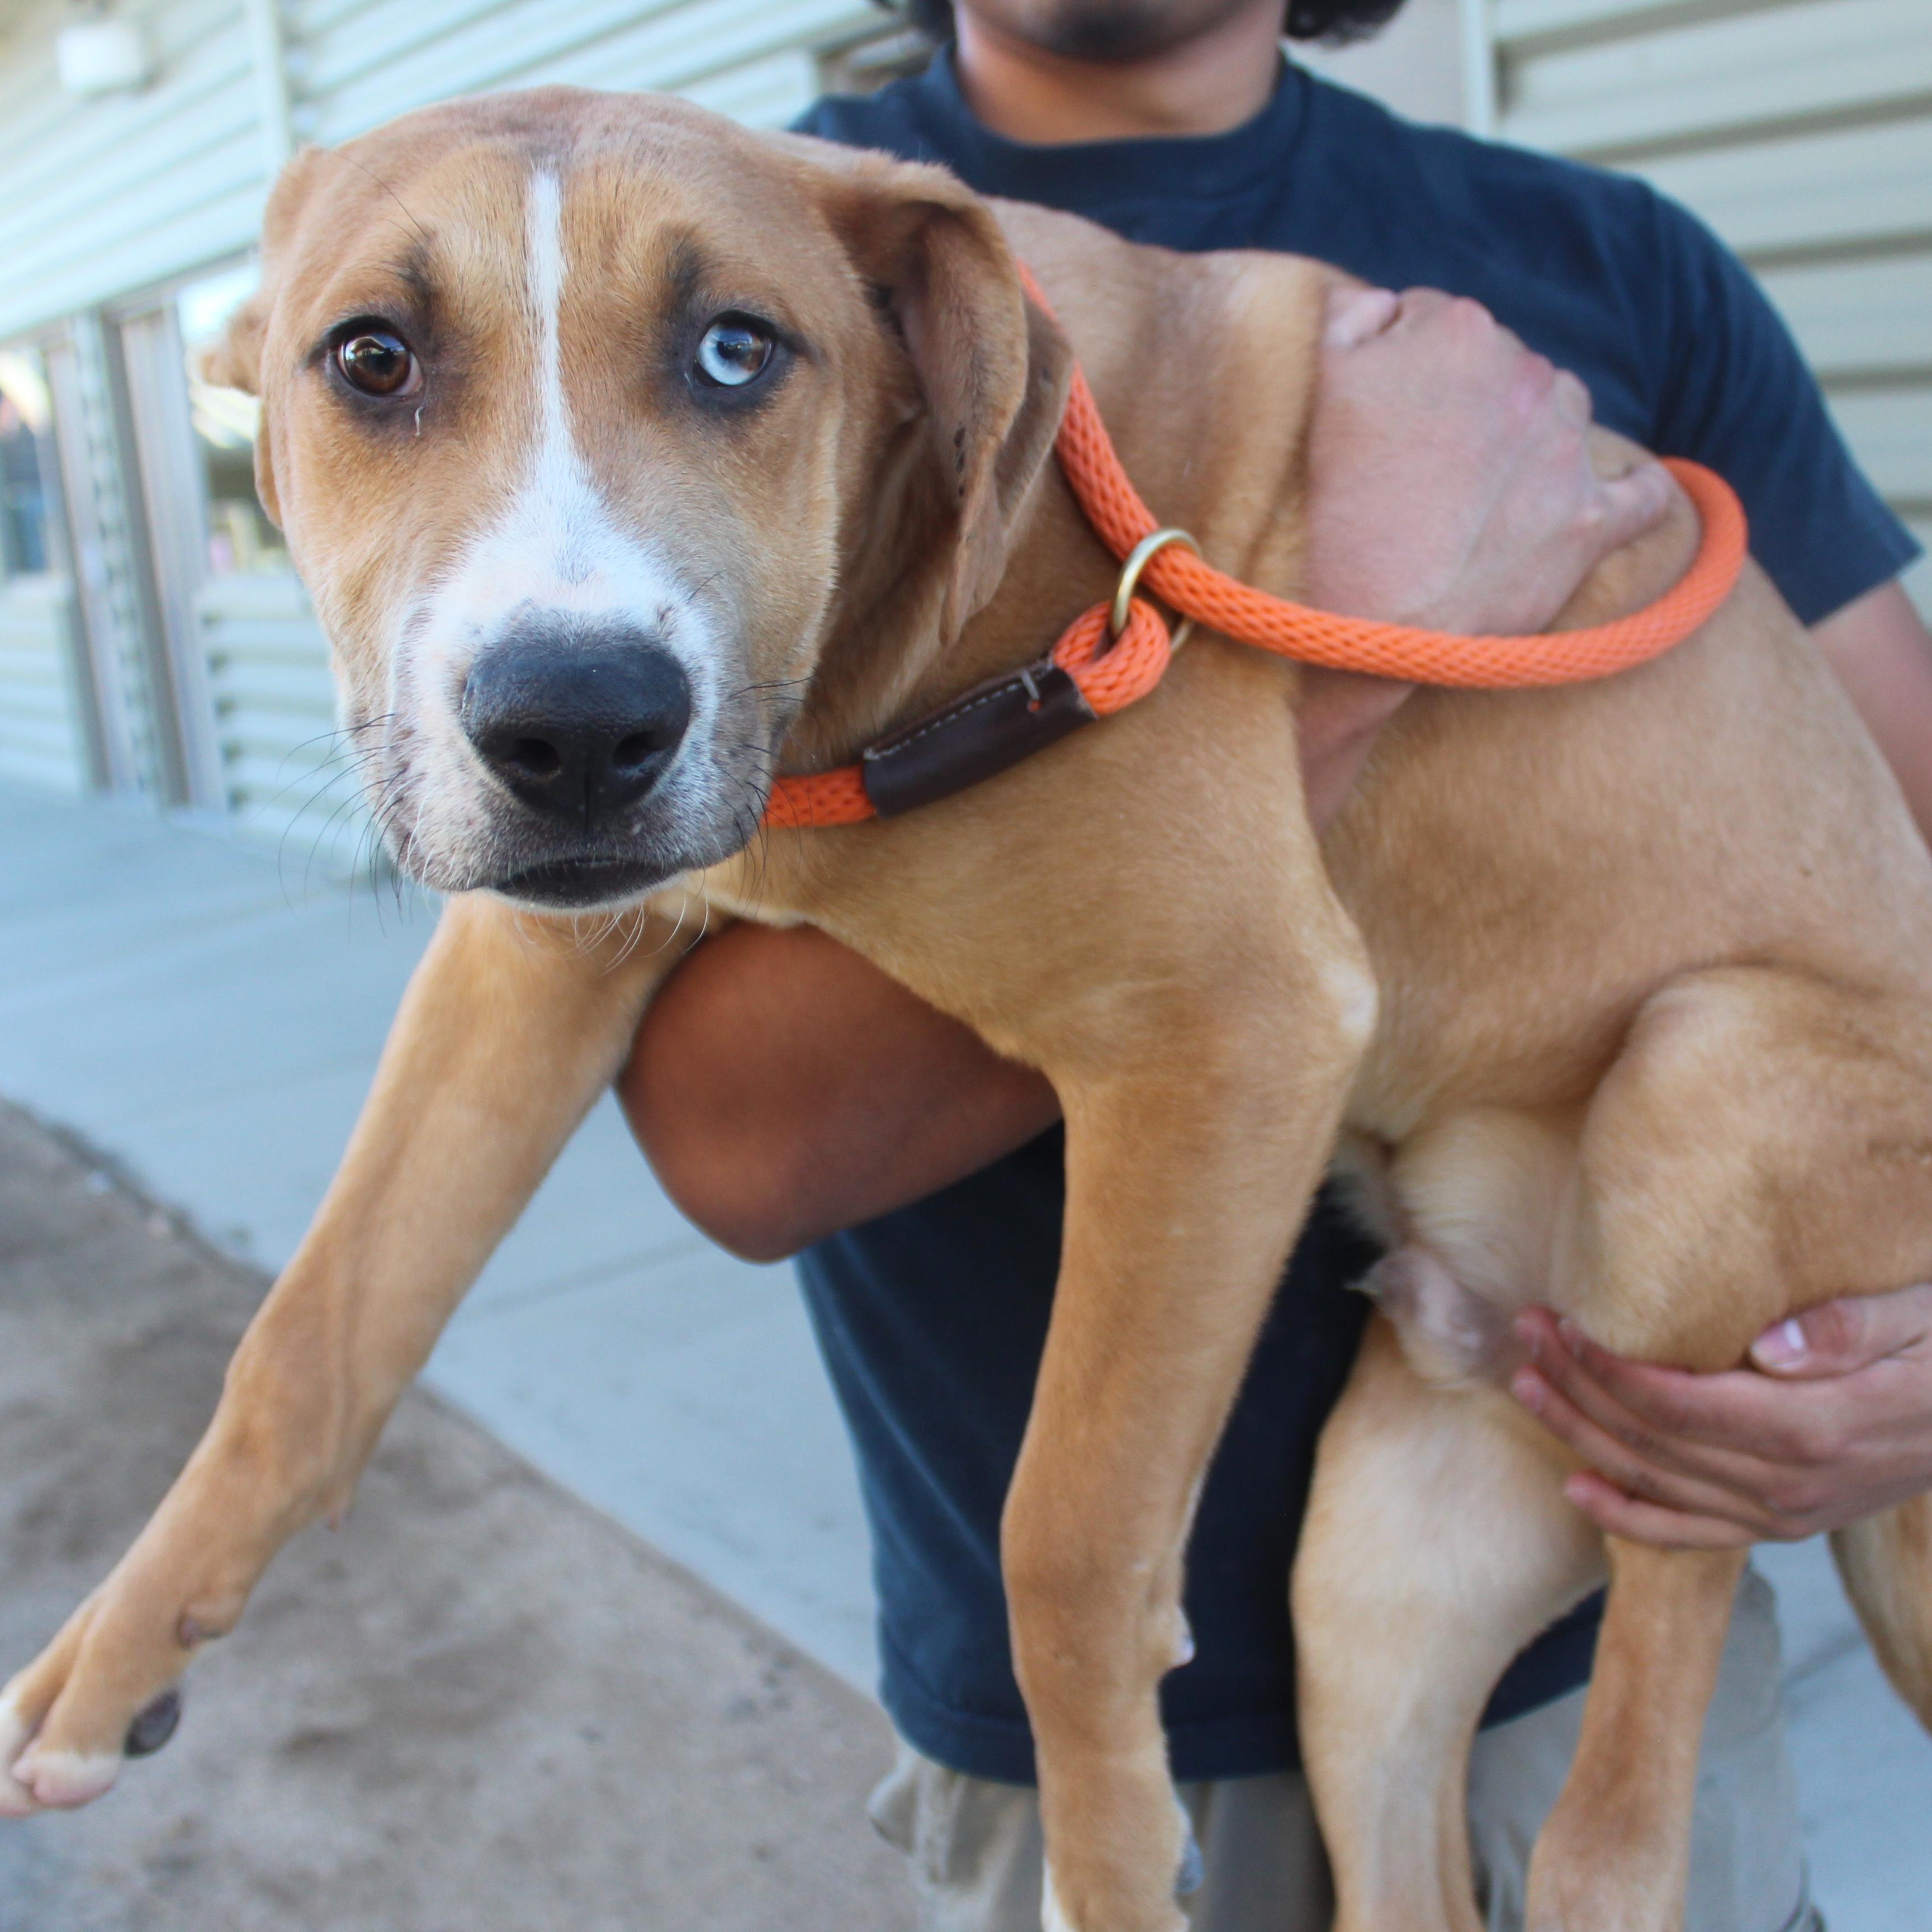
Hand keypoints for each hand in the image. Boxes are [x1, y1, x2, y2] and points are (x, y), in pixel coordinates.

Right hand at [1294, 286, 1672, 823]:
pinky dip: (1640, 492)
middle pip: (1501, 367)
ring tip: (1482, 491)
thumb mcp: (1314, 383)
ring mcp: (1564, 449)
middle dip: (1466, 403)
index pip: (1435, 322)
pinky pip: (1644, 494)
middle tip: (1416, 468)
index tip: (1380, 419)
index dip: (1401, 369)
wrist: (1364, 620)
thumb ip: (1351, 317)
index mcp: (1455, 329)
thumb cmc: (1328, 505)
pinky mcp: (1588, 521)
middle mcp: (1524, 374)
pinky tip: (1629, 493)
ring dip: (1531, 437)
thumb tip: (1387, 304)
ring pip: (1561, 413)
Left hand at [1509, 1290, 1931, 1548]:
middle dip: (1576, 1384)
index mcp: (1812, 1424)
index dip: (1609, 1366)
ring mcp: (1784, 1512)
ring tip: (1525, 1384)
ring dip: (1581, 1434)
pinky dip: (1627, 1518)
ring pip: (1655, 1482)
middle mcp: (1787, 1481)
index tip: (1563, 1322)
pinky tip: (1577, 1487)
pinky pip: (1691, 1534)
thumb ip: (1846, 1328)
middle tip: (1525, 1330)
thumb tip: (1770, 1344)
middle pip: (1651, 1437)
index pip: (1678, 1401)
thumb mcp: (1917, 1318)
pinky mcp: (1784, 1526)